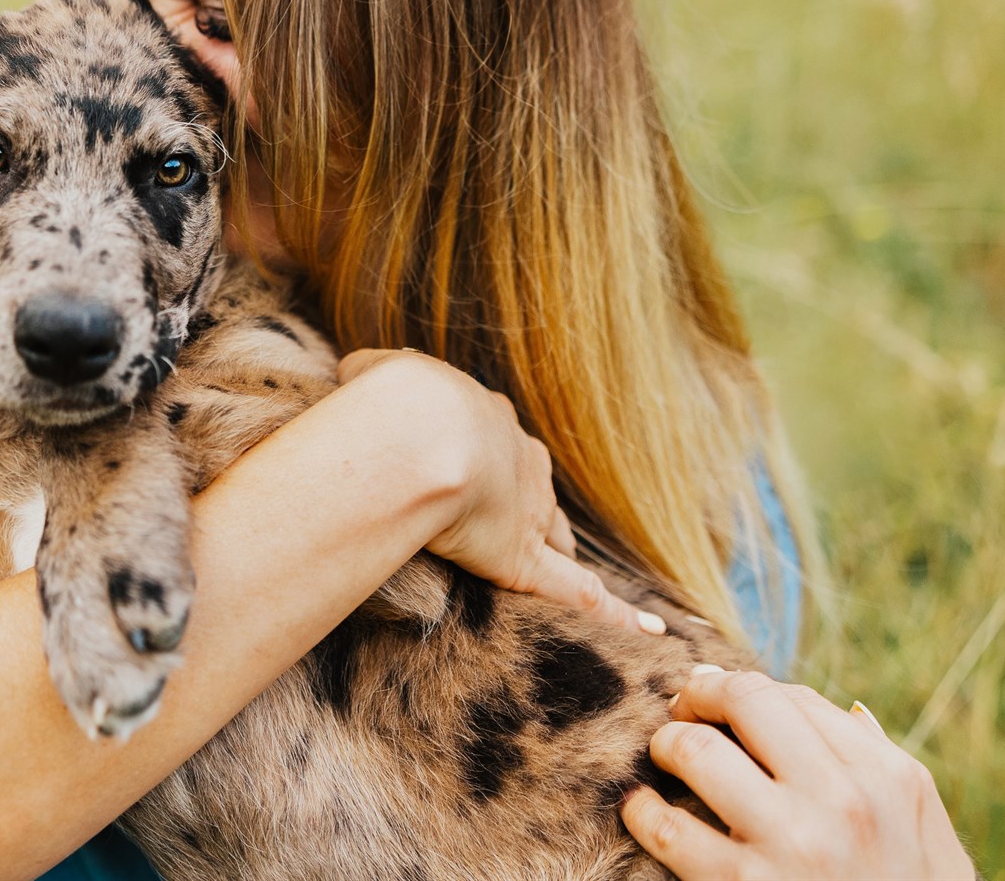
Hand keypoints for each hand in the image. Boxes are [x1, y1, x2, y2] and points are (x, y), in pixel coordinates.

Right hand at [335, 348, 663, 634]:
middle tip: (508, 515)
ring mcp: (529, 512)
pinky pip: (579, 593)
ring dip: (556, 548)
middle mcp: (519, 461)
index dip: (483, 455)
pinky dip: (615, 614)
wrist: (419, 433)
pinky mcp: (525, 561)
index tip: (467, 464)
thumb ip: (371, 372)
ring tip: (562, 564)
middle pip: (531, 486)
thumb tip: (357, 372)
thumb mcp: (373, 370)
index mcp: (485, 417)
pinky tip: (648, 633)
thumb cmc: (391, 400)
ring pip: (554, 534)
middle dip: (524, 501)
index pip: (495, 440)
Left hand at [622, 668, 973, 879]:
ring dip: (668, 745)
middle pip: (746, 701)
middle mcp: (843, 800)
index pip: (795, 699)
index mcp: (889, 778)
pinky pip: (668, 829)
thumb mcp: (932, 841)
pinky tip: (642, 812)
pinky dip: (642, 813)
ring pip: (698, 751)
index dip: (744, 691)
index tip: (718, 701)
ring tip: (664, 757)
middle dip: (700, 694)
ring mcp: (793, 842)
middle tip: (681, 711)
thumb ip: (891, 773)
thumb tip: (850, 714)